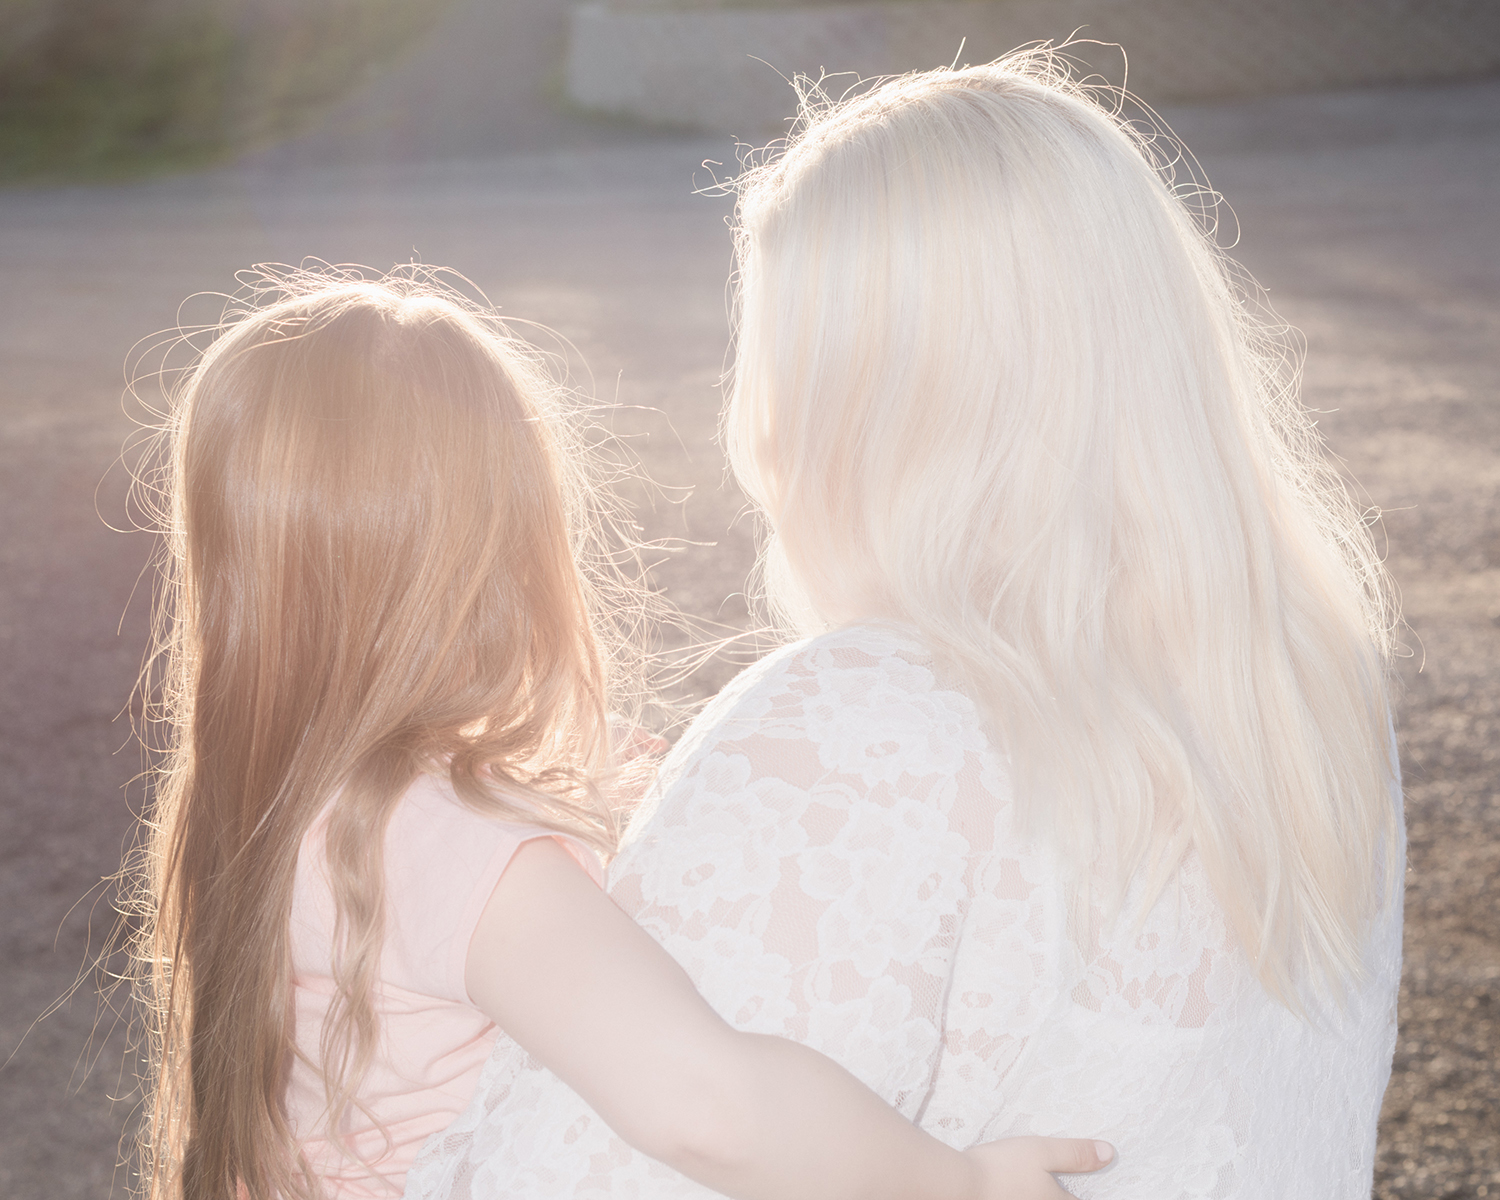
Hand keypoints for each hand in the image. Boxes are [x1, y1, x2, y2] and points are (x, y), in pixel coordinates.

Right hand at [964, 1136, 1114, 1198]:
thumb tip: (1110, 1153)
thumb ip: (1076, 1154)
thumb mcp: (1042, 1151)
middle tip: (1058, 1179)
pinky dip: (1025, 1194)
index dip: (1085, 1193)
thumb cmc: (1003, 1168)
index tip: (1081, 1183)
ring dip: (1044, 1192)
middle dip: (1065, 1192)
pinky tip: (1016, 1186)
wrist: (957, 1187)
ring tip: (1033, 1181)